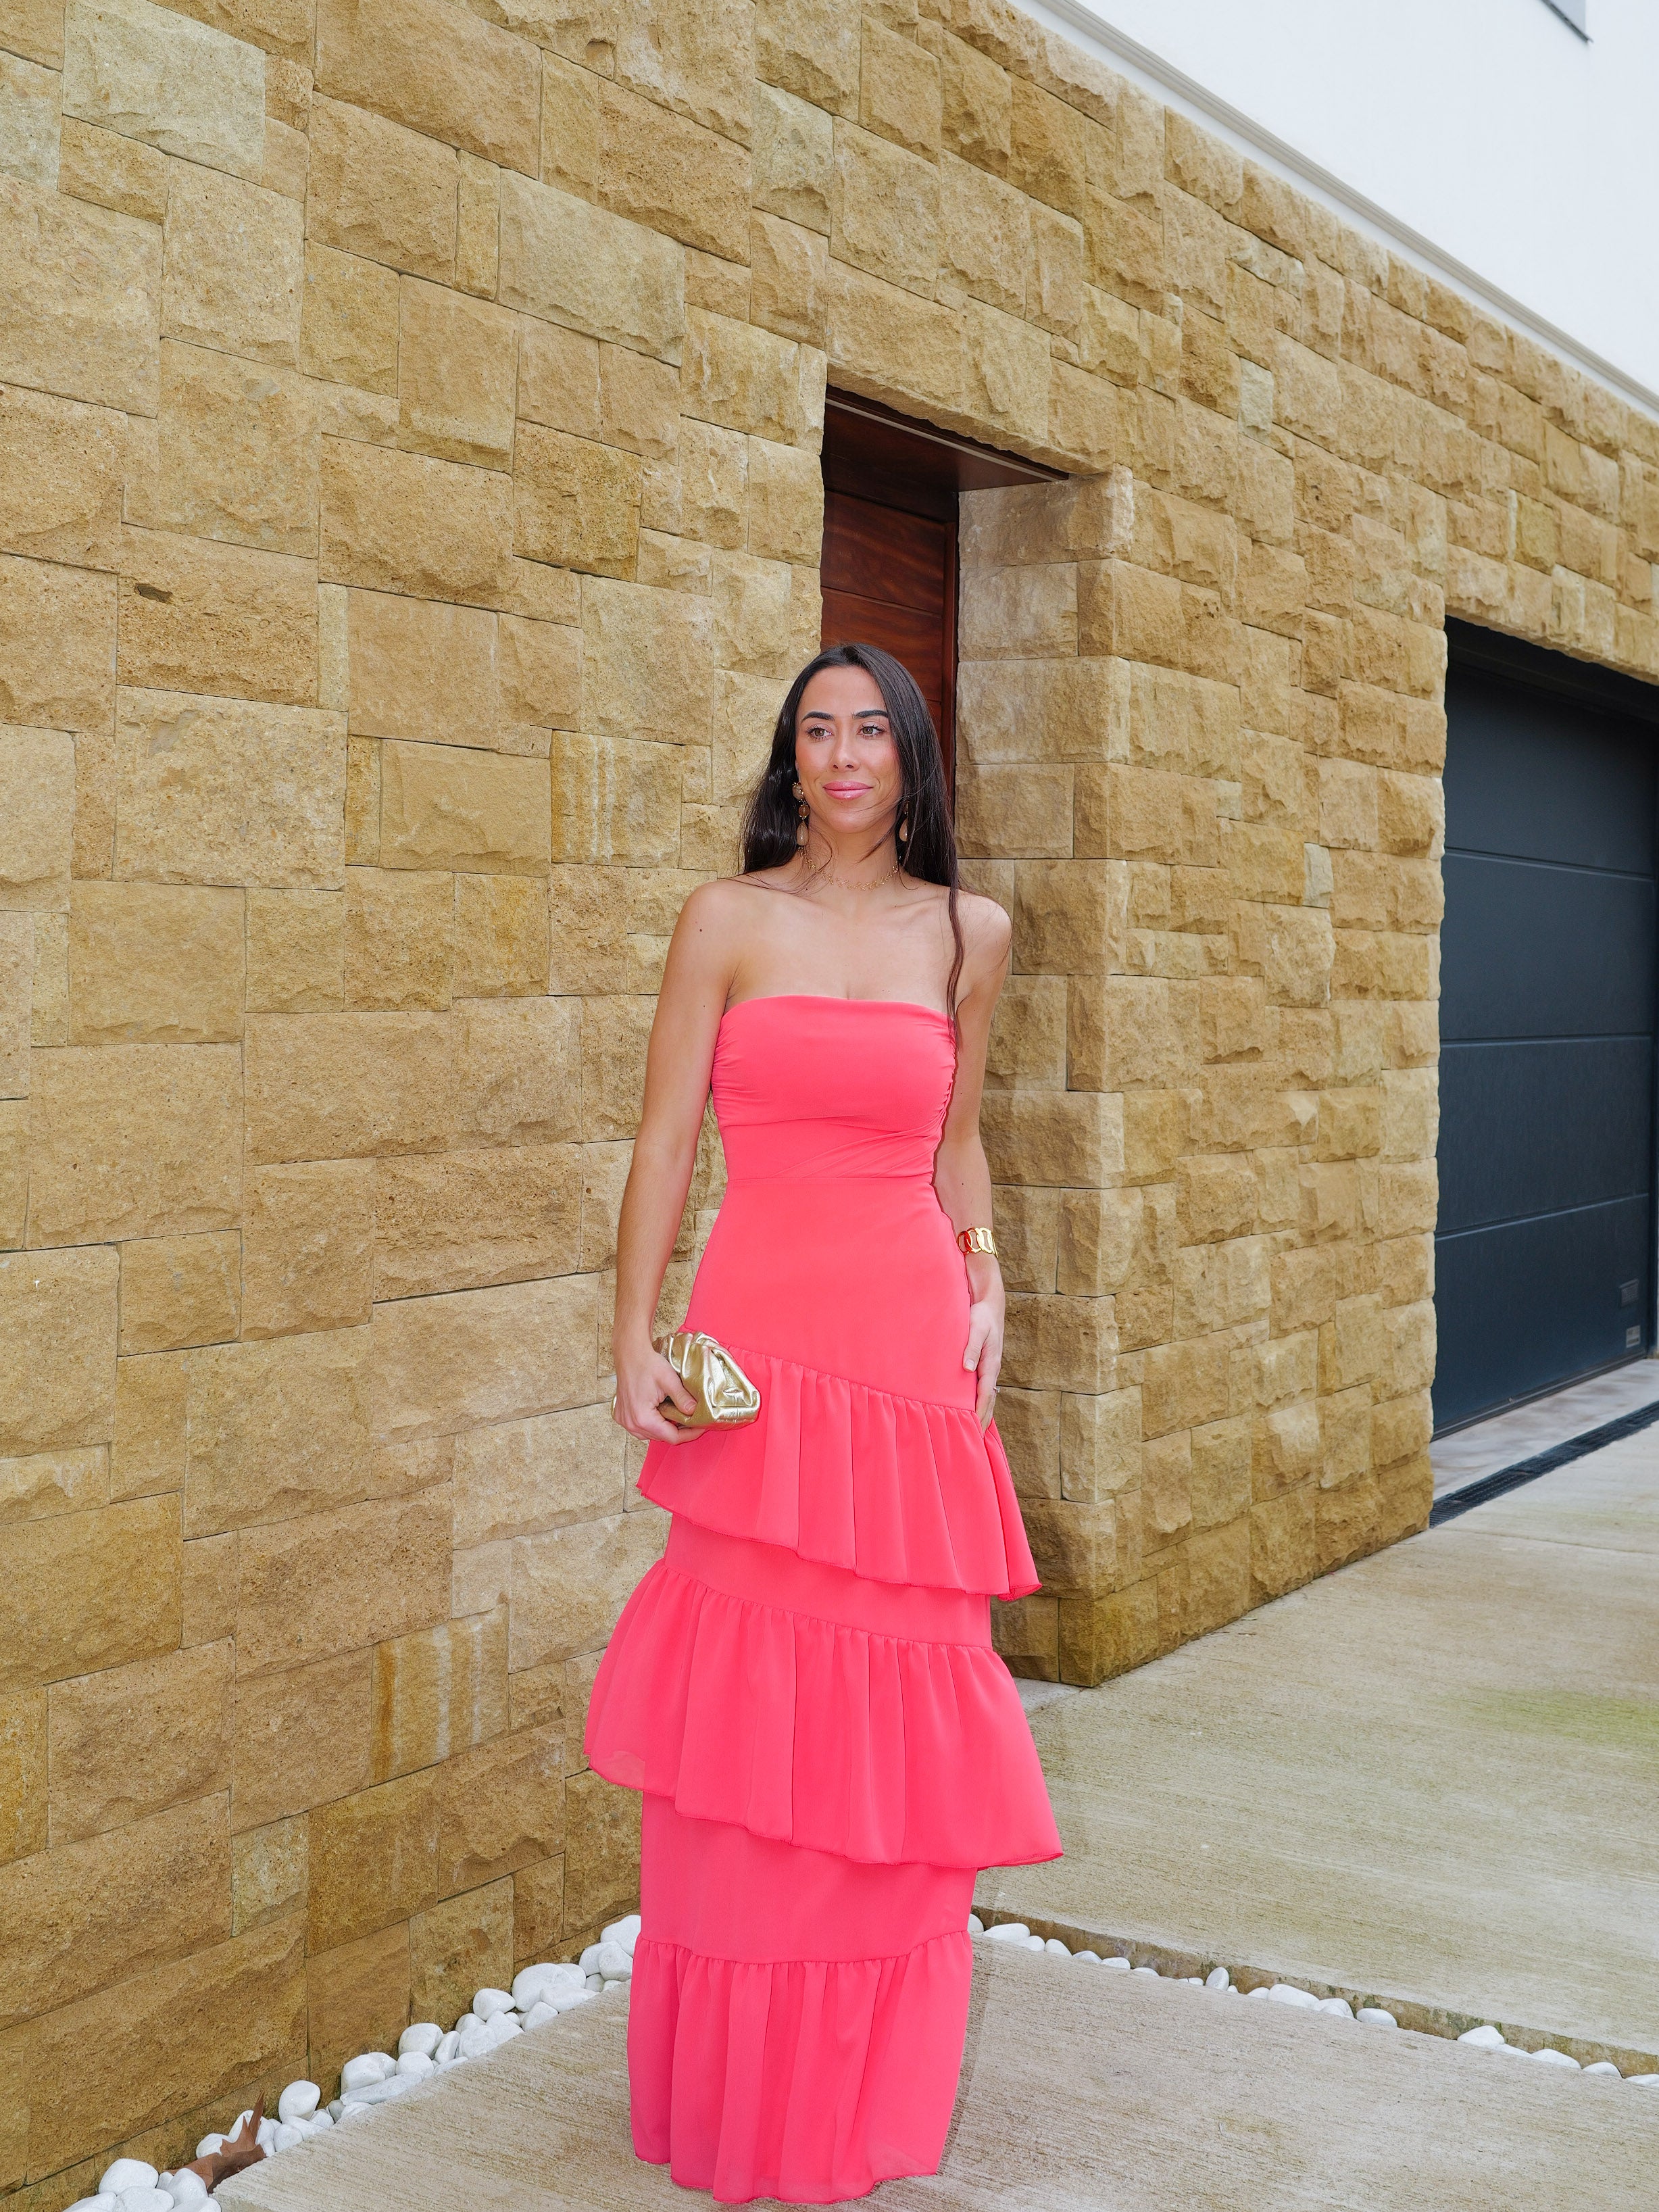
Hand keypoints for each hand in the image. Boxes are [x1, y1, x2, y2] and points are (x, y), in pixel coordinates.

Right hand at [610, 1339, 697, 1443]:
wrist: (630, 1354)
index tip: (700, 1428)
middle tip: (692, 1421)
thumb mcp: (669, 1380)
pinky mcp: (621, 1415)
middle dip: (677, 1431)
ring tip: (677, 1417)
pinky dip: (651, 1424)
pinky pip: (639, 1427)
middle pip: (660, 1436)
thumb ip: (683, 1398)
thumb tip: (694, 1411)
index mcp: (643, 1418)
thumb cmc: (647, 1364)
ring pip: (649, 1434)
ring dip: (664, 1428)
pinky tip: (660, 1414)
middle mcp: (631, 1423)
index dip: (688, 1434)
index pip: (671, 1437)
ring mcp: (624, 1420)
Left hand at [962, 1290, 1003, 1432]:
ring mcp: (989, 1369)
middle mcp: (992, 1370)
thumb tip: (968, 1368)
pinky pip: (983, 1390)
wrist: (990, 1306)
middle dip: (983, 1420)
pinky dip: (980, 1403)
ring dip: (982, 1414)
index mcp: (991, 1364)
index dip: (979, 1411)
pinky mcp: (985, 1366)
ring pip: (987, 1397)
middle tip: (975, 1440)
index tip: (974, 1427)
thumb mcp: (976, 1329)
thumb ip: (971, 1347)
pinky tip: (974, 1412)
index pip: (985, 1394)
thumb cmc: (981, 1317)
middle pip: (988, 1401)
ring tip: (976, 1433)